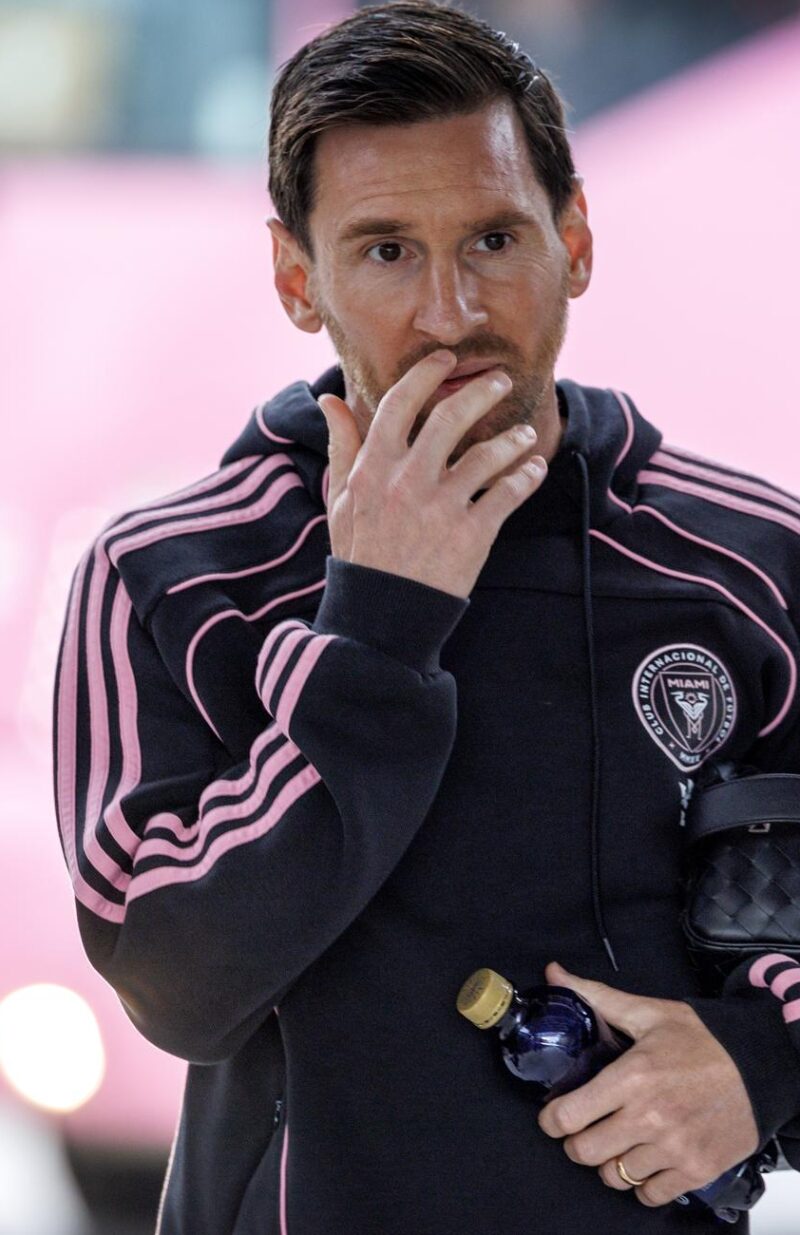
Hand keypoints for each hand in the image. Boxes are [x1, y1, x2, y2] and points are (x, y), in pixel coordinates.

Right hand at [317, 349, 546, 598]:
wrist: (384, 615)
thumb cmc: (363, 553)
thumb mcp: (342, 500)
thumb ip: (342, 447)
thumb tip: (330, 401)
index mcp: (372, 470)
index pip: (399, 404)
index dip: (425, 375)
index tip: (445, 361)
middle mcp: (406, 483)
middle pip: (450, 417)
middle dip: (481, 392)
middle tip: (501, 382)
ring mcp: (440, 508)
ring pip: (487, 455)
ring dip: (514, 439)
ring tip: (527, 434)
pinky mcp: (471, 536)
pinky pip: (508, 494)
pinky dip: (527, 476)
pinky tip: (535, 469)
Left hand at [537, 962, 759, 1208]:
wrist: (760, 1064)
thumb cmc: (704, 1039)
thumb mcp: (648, 1012)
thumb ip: (596, 997)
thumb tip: (556, 974)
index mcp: (632, 1077)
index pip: (568, 1116)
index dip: (552, 1120)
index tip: (554, 1116)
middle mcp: (649, 1117)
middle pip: (585, 1152)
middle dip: (577, 1142)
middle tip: (584, 1129)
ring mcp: (674, 1148)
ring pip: (615, 1177)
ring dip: (609, 1163)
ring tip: (617, 1143)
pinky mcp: (696, 1169)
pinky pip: (651, 1195)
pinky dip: (642, 1184)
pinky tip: (645, 1160)